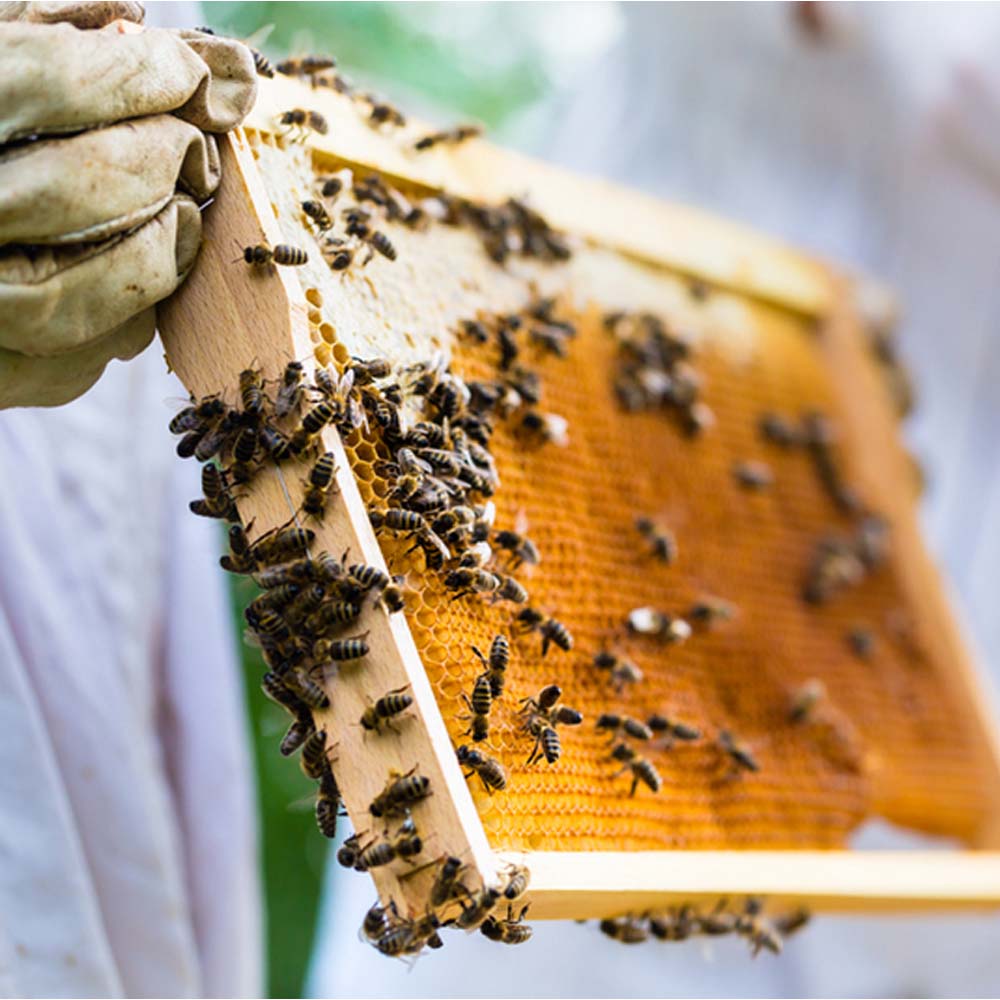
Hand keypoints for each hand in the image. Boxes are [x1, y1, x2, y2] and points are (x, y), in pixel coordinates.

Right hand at [0, 2, 256, 406]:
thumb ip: (36, 33)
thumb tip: (136, 21)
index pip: (50, 79)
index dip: (142, 73)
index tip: (192, 72)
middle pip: (83, 184)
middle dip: (163, 159)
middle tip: (192, 150)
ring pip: (90, 287)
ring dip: (163, 248)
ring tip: (182, 216)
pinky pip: (85, 355)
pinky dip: (126, 317)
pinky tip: (127, 279)